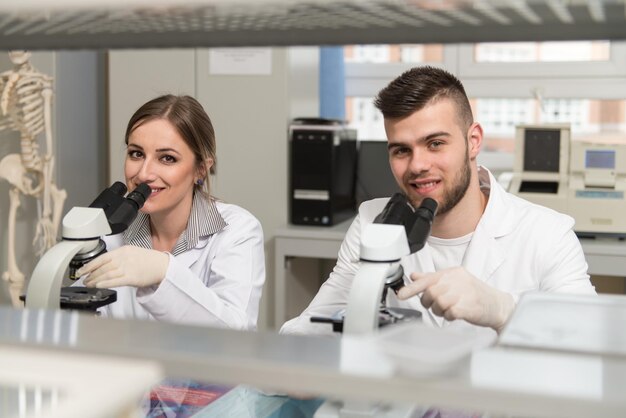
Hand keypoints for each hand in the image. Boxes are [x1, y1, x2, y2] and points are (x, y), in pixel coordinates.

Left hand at [77, 245, 168, 288]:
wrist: (162, 266)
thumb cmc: (149, 260)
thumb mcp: (132, 253)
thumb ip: (118, 257)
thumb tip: (104, 265)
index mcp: (123, 250)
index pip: (101, 258)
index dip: (89, 265)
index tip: (81, 271)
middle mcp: (124, 258)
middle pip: (102, 267)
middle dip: (90, 274)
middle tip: (84, 280)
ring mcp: (128, 268)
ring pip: (106, 274)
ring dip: (95, 280)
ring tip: (89, 284)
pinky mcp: (132, 278)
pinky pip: (115, 281)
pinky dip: (105, 283)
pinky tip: (98, 285)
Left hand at [396, 267, 514, 331]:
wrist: (498, 305)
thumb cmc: (475, 294)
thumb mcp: (454, 281)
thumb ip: (433, 278)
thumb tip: (414, 276)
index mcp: (453, 273)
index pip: (428, 279)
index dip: (412, 288)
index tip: (400, 294)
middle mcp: (457, 280)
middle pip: (430, 292)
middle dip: (429, 302)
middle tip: (437, 305)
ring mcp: (464, 293)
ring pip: (438, 303)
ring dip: (440, 311)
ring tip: (449, 310)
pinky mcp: (469, 307)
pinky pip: (449, 313)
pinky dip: (450, 317)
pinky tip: (457, 314)